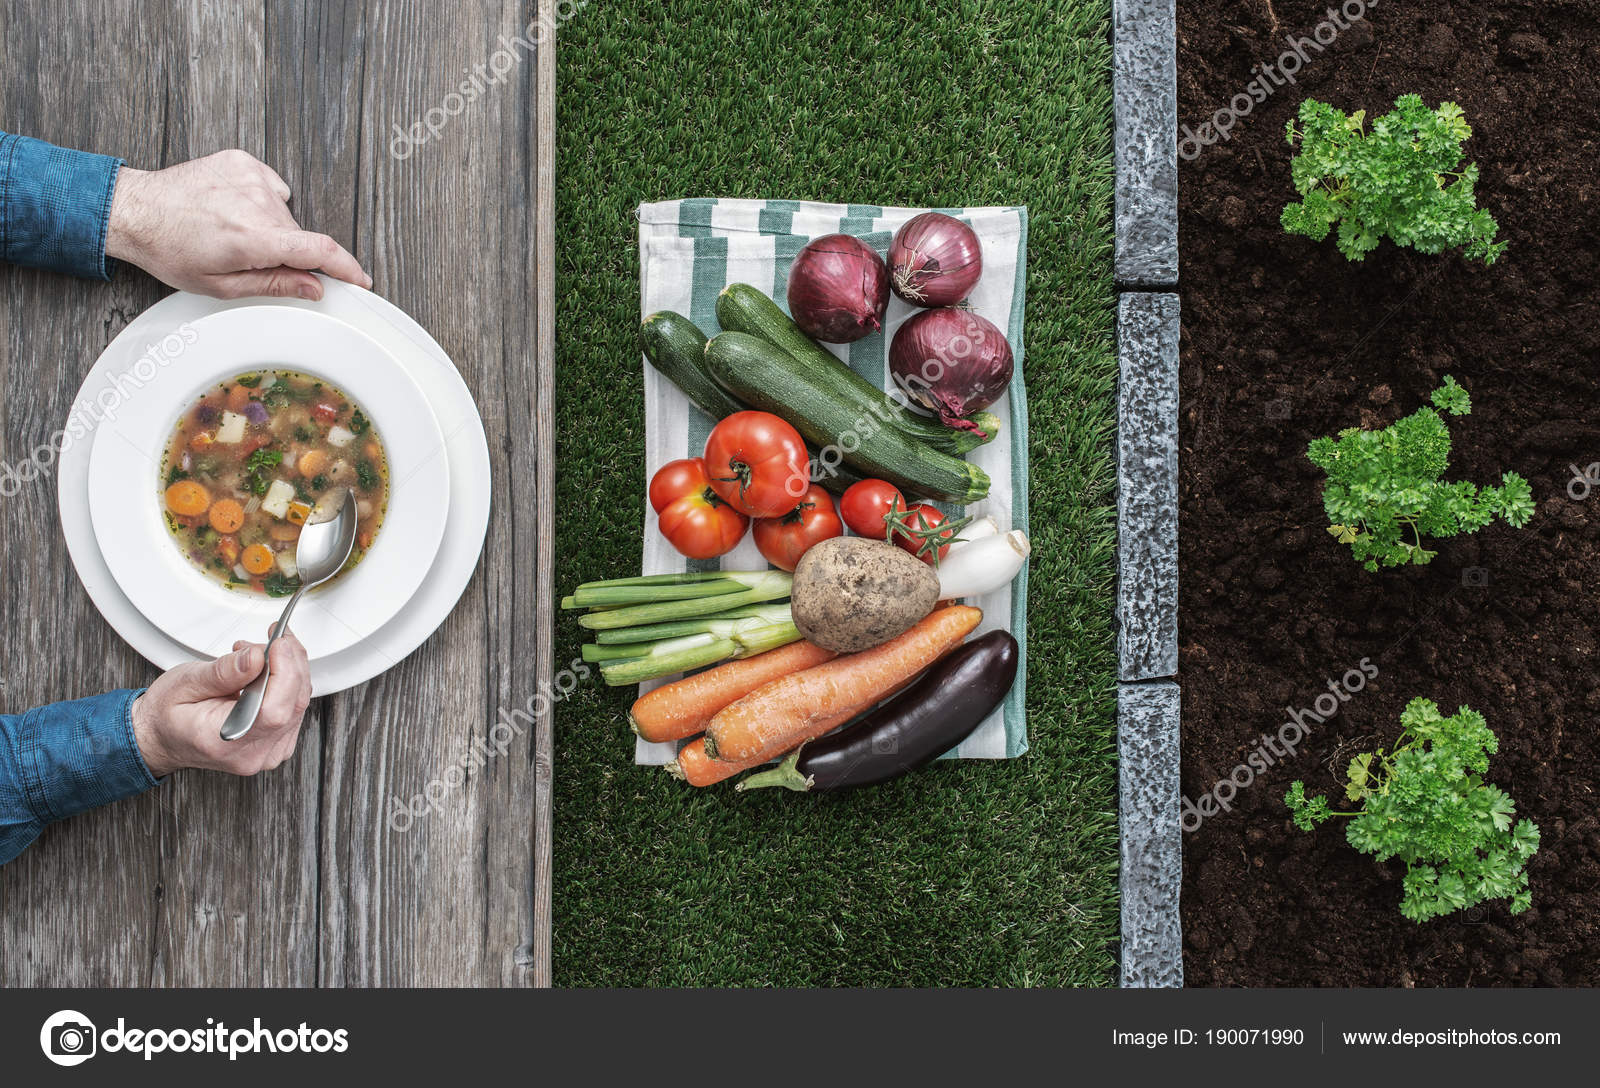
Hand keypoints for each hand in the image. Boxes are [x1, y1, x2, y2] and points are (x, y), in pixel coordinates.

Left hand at [105, 148, 371, 300]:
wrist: (135, 211)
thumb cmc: (170, 250)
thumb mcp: (222, 285)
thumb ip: (275, 284)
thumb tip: (313, 287)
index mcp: (253, 238)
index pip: (319, 250)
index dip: (346, 268)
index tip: (360, 280)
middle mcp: (256, 203)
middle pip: (298, 235)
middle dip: (286, 252)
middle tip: (250, 260)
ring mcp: (250, 177)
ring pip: (283, 214)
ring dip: (269, 228)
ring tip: (230, 231)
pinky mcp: (242, 161)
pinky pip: (270, 189)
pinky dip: (260, 202)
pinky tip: (231, 209)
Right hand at [131, 629, 312, 777]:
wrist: (161, 736)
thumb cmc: (167, 714)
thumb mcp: (185, 683)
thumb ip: (223, 672)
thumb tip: (257, 657)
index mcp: (224, 742)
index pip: (274, 711)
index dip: (285, 672)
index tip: (279, 643)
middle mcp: (253, 754)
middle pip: (292, 704)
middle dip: (288, 662)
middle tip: (271, 638)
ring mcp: (268, 752)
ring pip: (298, 703)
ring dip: (288, 669)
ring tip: (257, 654)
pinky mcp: (276, 743)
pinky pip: (295, 709)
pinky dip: (287, 683)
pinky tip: (268, 670)